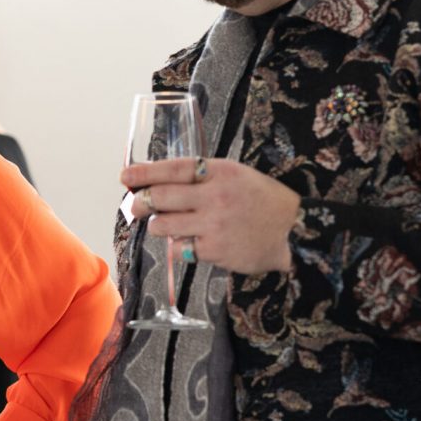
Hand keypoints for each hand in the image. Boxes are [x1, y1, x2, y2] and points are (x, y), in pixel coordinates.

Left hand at [122, 156, 299, 273]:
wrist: (296, 231)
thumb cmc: (262, 200)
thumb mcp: (235, 175)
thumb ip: (201, 177)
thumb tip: (158, 181)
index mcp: (219, 171)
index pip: (171, 169)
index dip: (143, 173)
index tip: (125, 176)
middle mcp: (214, 196)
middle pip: (159, 198)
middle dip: (139, 203)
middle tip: (134, 206)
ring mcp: (213, 225)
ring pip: (163, 226)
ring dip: (159, 226)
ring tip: (169, 224)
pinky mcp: (214, 250)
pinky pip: (180, 248)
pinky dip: (181, 245)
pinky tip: (194, 241)